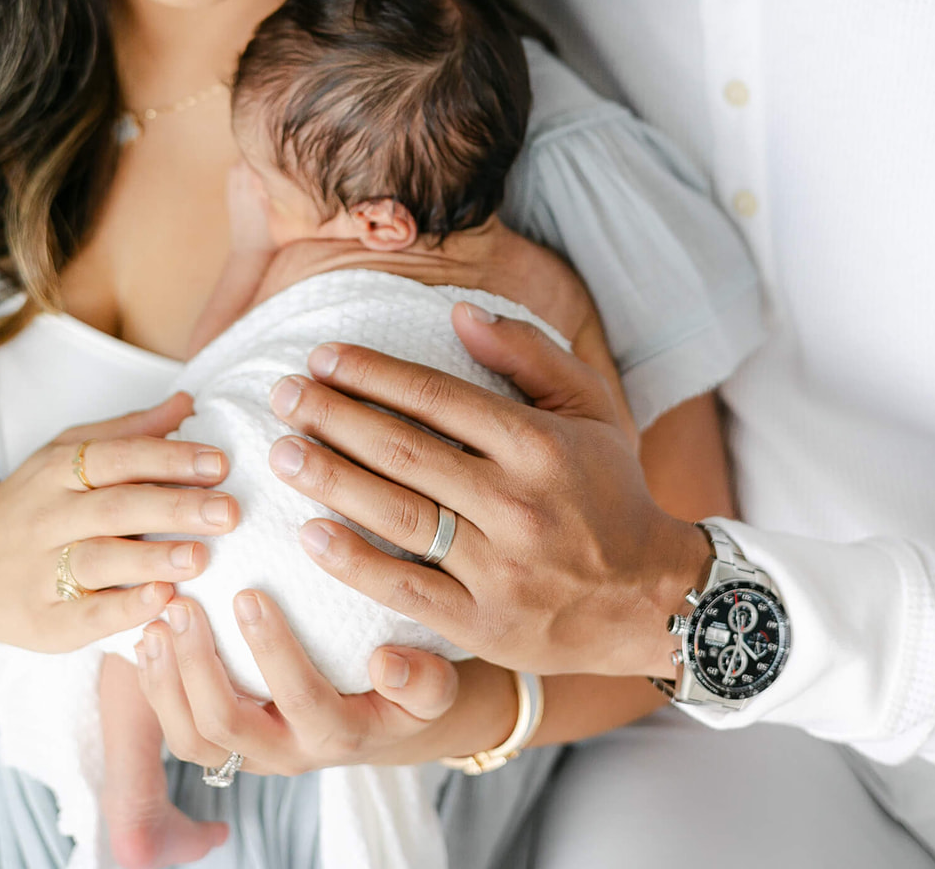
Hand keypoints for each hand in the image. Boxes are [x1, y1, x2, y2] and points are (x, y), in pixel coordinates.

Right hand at [0, 393, 238, 653]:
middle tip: (229, 510)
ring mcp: (40, 573)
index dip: (169, 459)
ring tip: (201, 557)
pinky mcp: (38, 623)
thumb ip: (129, 431)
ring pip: (98, 562)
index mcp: (59, 471)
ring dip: (151, 560)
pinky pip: (83, 618)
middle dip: (175, 508)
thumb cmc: (27, 504)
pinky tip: (161, 602)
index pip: (118, 458)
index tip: (220, 463)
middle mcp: (47, 518)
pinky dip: (123, 610)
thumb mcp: (65, 454)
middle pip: (114, 509)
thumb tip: (188, 403)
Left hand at [135, 592, 474, 775]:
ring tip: (157, 620)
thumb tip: (388, 660)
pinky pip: (176, 731)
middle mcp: (287, 754)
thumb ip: (425, 680)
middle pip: (226, 727)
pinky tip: (147, 637)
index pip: (301, 699)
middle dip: (197, 665)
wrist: (383, 726)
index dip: (272, 651)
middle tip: (184, 604)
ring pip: (191, 739)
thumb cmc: (407, 691)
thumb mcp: (435, 689)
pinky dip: (154, 686)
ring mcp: (250, 754)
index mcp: (338, 735)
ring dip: (165, 681)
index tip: (249, 593)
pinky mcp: (224, 746)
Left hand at [266, 307, 710, 678]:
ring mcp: (499, 567)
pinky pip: (407, 588)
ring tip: (281, 454)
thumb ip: (528, 353)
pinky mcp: (485, 624)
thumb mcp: (590, 407)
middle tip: (281, 395)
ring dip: (331, 479)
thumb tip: (460, 311)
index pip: (436, 396)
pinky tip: (310, 535)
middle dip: (333, 417)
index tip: (322, 357)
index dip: (372, 373)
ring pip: (398, 514)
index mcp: (538, 443)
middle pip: (404, 450)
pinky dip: (354, 562)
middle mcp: (516, 502)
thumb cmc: (611, 490)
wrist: (653, 597)